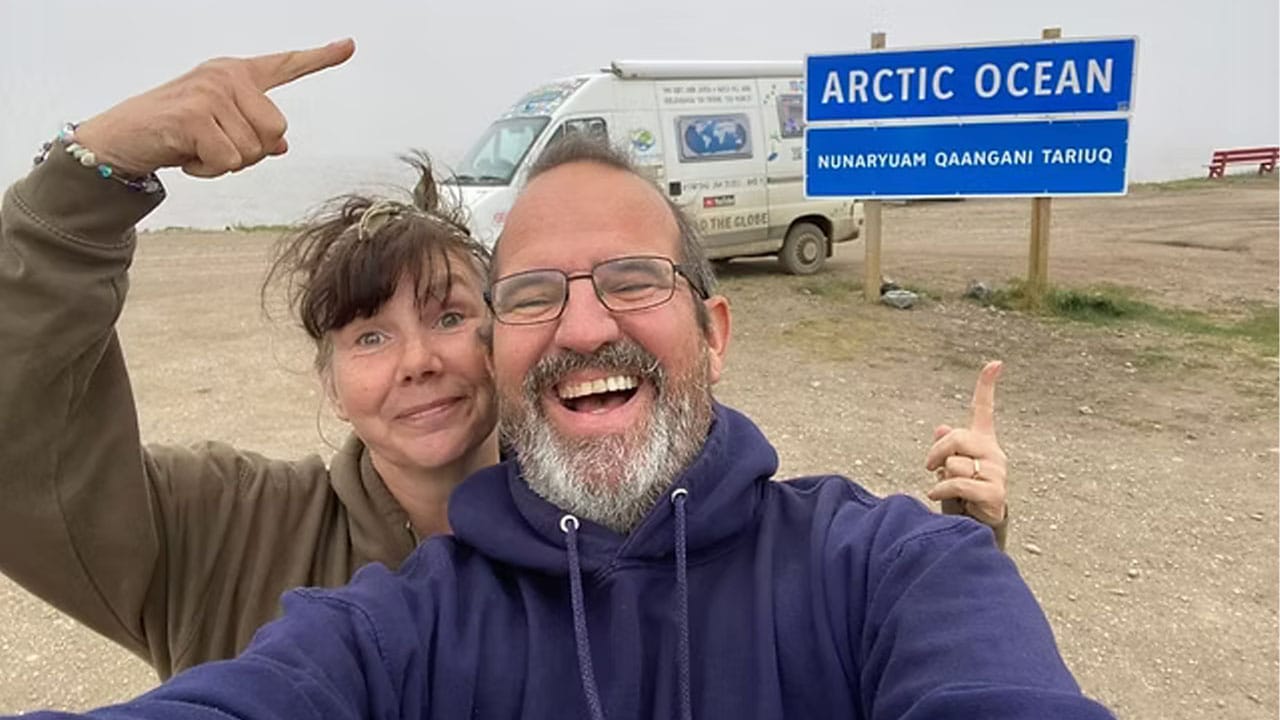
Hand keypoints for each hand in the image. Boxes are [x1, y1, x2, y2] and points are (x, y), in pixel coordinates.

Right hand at [73, 39, 354, 177]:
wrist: (121, 139)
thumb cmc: (173, 133)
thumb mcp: (219, 130)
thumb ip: (252, 132)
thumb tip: (281, 145)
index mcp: (237, 75)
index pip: (285, 65)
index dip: (321, 58)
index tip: (349, 45)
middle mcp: (226, 75)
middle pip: (275, 130)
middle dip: (250, 153)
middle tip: (215, 147)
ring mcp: (210, 91)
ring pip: (252, 151)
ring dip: (225, 164)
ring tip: (196, 148)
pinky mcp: (194, 114)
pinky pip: (228, 161)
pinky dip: (208, 170)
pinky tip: (186, 156)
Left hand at [924, 361, 1006, 526]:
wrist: (977, 524)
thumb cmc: (962, 492)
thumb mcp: (950, 466)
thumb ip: (946, 447)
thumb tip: (940, 429)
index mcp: (983, 441)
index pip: (984, 409)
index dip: (987, 386)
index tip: (995, 363)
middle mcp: (993, 452)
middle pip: (957, 437)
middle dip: (937, 452)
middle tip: (930, 467)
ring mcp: (997, 472)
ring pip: (954, 464)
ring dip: (941, 478)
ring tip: (946, 488)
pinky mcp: (994, 492)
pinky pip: (958, 483)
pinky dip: (941, 490)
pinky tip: (935, 495)